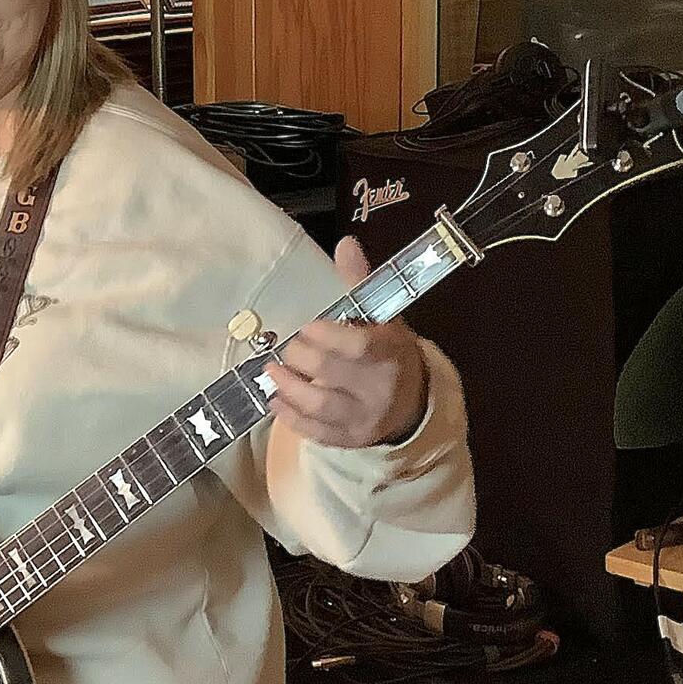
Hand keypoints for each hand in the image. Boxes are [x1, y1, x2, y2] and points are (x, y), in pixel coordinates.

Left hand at [263, 236, 429, 448]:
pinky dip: (291, 417)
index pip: (358, 347)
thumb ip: (359, 282)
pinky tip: (274, 400)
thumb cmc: (388, 351)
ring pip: (322, 406)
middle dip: (301, 359)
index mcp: (391, 352)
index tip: (307, 327)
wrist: (411, 401)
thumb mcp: (382, 316)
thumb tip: (344, 243)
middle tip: (288, 347)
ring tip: (271, 371)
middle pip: (333, 375)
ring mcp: (365, 418)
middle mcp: (380, 388)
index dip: (327, 337)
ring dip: (289, 388)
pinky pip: (316, 432)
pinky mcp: (349, 439)